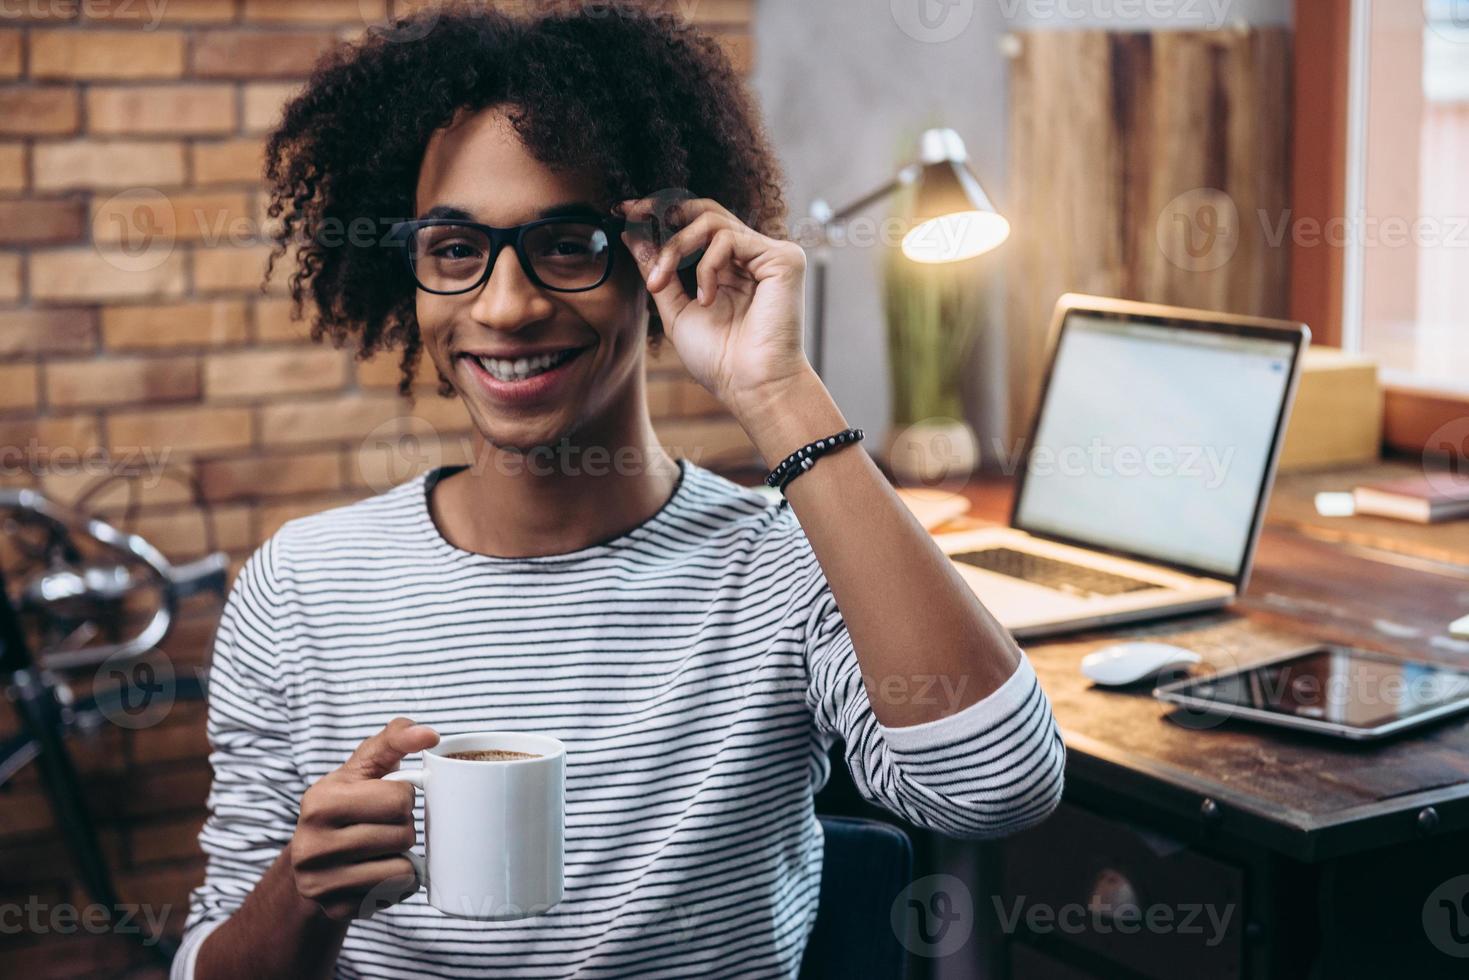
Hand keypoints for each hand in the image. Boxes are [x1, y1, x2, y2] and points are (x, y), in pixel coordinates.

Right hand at [289, 717, 438, 921]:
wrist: (314, 857)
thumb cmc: (348, 802)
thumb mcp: (363, 766)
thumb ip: (394, 739)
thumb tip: (430, 734)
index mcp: (319, 802)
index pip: (399, 799)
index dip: (403, 797)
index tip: (386, 799)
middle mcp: (311, 846)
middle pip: (403, 835)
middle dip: (405, 827)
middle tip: (386, 825)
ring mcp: (320, 883)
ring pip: (402, 869)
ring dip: (404, 856)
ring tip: (384, 848)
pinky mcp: (335, 909)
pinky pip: (395, 895)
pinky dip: (397, 882)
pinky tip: (378, 870)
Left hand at [618, 195, 812, 419]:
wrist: (750, 385)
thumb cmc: (719, 359)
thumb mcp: (675, 310)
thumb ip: (658, 270)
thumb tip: (633, 234)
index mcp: (729, 267)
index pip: (695, 224)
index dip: (660, 212)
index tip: (622, 211)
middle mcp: (750, 255)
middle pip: (703, 210)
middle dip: (662, 210)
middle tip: (631, 217)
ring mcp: (768, 254)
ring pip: (710, 220)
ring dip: (675, 249)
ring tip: (661, 284)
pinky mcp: (784, 258)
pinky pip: (729, 239)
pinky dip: (706, 266)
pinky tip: (706, 299)